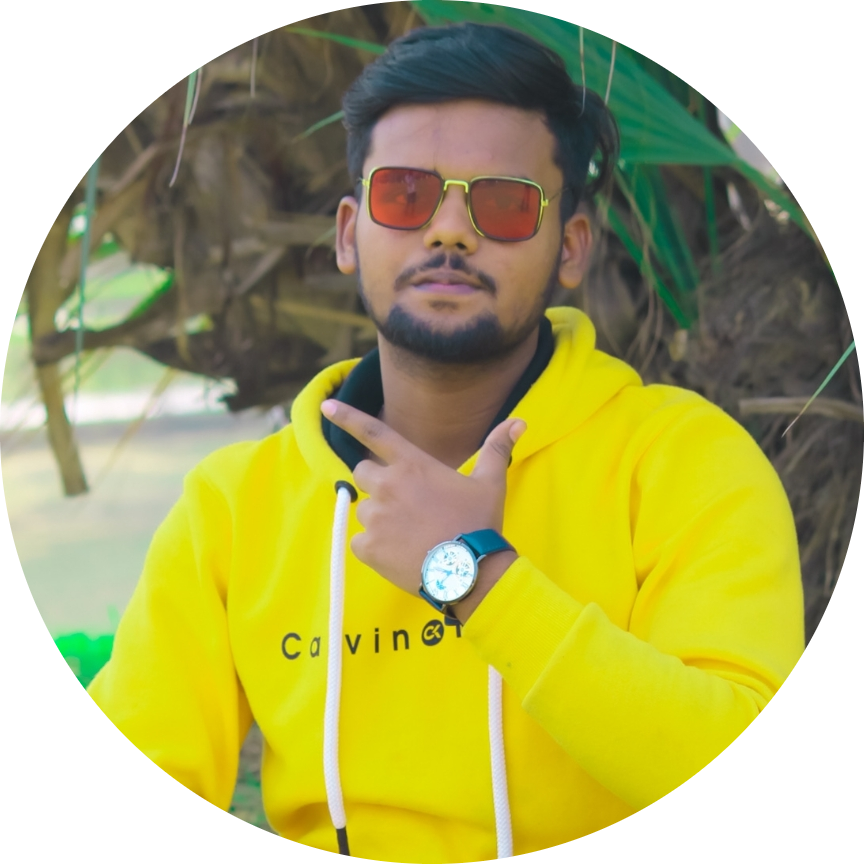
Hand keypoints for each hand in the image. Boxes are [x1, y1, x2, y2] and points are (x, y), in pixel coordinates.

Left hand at [321, 399, 524, 605]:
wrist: (469, 573)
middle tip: (404, 505)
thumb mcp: (490, 483)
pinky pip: (360, 542)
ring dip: (379, 518)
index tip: (327, 407)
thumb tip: (519, 421)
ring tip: (410, 535)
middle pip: (363, 473)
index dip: (348, 417)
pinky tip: (400, 554)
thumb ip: (497, 448)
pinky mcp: (367, 547)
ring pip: (364, 510)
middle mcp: (387, 485)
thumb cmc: (479, 524)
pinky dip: (375, 547)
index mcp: (412, 465)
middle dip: (377, 484)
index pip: (374, 433)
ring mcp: (375, 517)